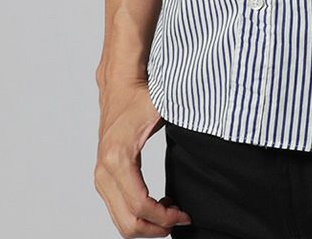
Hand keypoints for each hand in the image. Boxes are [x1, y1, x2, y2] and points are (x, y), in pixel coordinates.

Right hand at [94, 76, 191, 236]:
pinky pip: (118, 211)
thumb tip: (210, 130)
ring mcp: (101, 176)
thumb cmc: (140, 97)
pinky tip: (158, 203)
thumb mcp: (163, 109)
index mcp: (119, 158)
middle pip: (127, 222)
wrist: (119, 86)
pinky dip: (137, 216)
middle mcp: (105, 171)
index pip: (140, 205)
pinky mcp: (103, 178)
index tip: (185, 214)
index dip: (165, 217)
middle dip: (156, 228)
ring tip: (171, 211)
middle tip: (180, 219)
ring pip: (121, 222)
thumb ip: (184, 122)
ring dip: (147, 225)